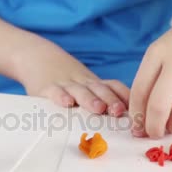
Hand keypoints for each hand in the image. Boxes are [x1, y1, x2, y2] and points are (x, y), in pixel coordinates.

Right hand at [14, 40, 128, 115]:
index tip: (135, 111)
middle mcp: (82, 82)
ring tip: (99, 108)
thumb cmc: (64, 75)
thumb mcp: (84, 82)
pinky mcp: (46, 87)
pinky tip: (66, 104)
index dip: (124, 98)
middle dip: (111, 101)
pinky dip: (60, 97)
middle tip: (120, 112)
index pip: (113, 87)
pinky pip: (55, 92)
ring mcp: (65, 84)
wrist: (35, 54)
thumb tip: (125, 116)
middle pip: (100, 90)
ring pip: (80, 91)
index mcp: (93, 83)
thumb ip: (101, 96)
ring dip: (90, 100)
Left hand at [129, 0, 171, 137]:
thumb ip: (151, 77)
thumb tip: (141, 114)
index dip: (136, 115)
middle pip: (159, 106)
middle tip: (153, 134)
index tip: (136, 127)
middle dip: (153, 127)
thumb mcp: (162, 49)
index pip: (139, 92)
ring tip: (171, 128)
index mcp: (156, 54)